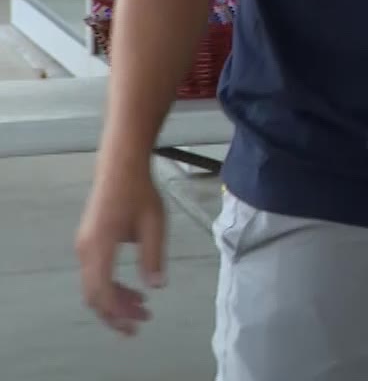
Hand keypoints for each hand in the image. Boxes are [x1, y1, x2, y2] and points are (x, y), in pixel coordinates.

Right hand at [74, 164, 167, 334]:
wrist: (120, 168)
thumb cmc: (140, 193)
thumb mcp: (154, 224)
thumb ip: (153, 256)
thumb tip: (156, 286)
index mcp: (99, 247)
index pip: (101, 291)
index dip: (117, 312)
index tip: (136, 324)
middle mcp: (86, 251)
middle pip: (93, 294)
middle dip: (116, 312)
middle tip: (142, 322)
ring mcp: (85, 247)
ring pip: (94, 286)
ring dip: (116, 300)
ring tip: (143, 307)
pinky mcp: (89, 243)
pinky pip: (96, 274)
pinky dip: (112, 287)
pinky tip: (134, 290)